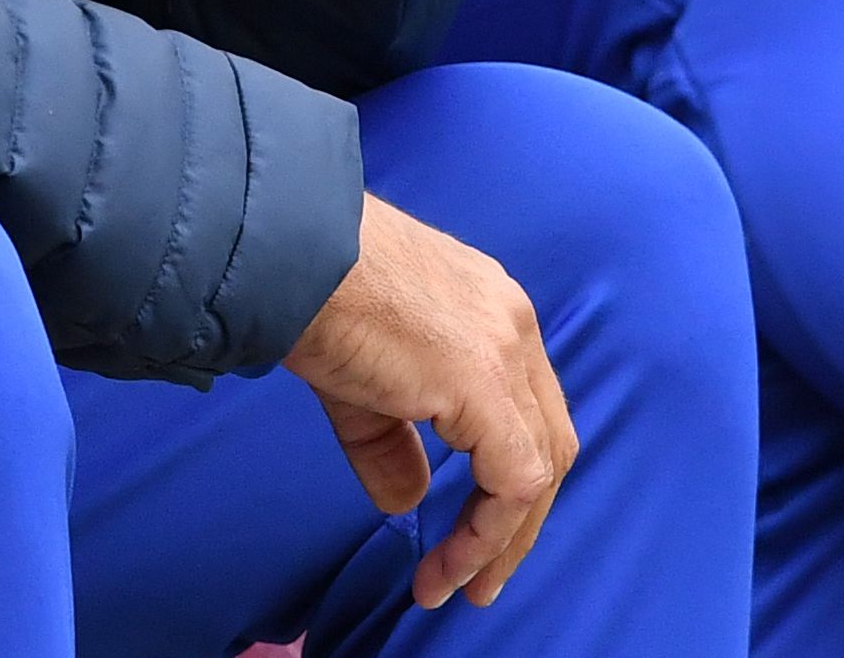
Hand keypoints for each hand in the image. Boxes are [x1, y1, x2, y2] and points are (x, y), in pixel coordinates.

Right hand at [284, 195, 579, 610]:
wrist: (293, 258)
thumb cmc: (314, 299)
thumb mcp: (361, 383)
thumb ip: (392, 444)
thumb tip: (409, 502)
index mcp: (493, 311)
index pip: (528, 409)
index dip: (504, 479)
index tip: (468, 533)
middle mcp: (514, 325)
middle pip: (549, 442)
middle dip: (517, 520)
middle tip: (480, 578)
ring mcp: (506, 351)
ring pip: (541, 467)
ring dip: (504, 538)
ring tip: (463, 586)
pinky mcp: (485, 382)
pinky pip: (514, 480)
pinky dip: (489, 530)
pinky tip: (452, 561)